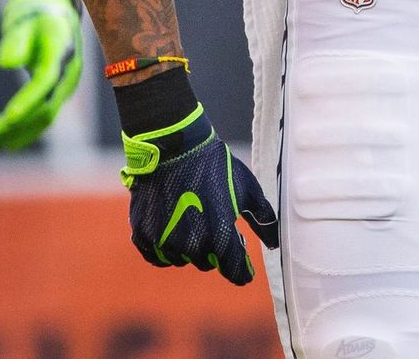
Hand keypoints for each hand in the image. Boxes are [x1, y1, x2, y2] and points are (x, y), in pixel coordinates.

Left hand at [0, 0, 82, 149]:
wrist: (55, 11)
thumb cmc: (34, 15)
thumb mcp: (23, 22)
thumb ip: (16, 41)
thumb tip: (5, 63)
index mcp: (62, 49)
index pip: (46, 80)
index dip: (28, 100)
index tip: (8, 117)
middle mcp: (69, 71)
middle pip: (47, 105)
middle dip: (20, 125)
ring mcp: (67, 83)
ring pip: (47, 114)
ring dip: (22, 131)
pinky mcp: (59, 90)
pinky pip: (45, 112)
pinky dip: (27, 127)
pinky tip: (7, 139)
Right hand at [123, 103, 277, 280]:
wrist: (174, 147)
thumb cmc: (215, 166)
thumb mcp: (248, 189)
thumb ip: (264, 219)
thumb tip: (275, 243)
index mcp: (220, 236)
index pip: (235, 271)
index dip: (242, 271)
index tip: (244, 270)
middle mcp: (191, 244)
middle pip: (208, 263)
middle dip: (214, 250)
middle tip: (214, 225)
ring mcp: (164, 241)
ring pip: (182, 259)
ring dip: (189, 247)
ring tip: (192, 218)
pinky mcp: (143, 235)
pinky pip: (158, 256)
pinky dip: (166, 248)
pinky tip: (172, 229)